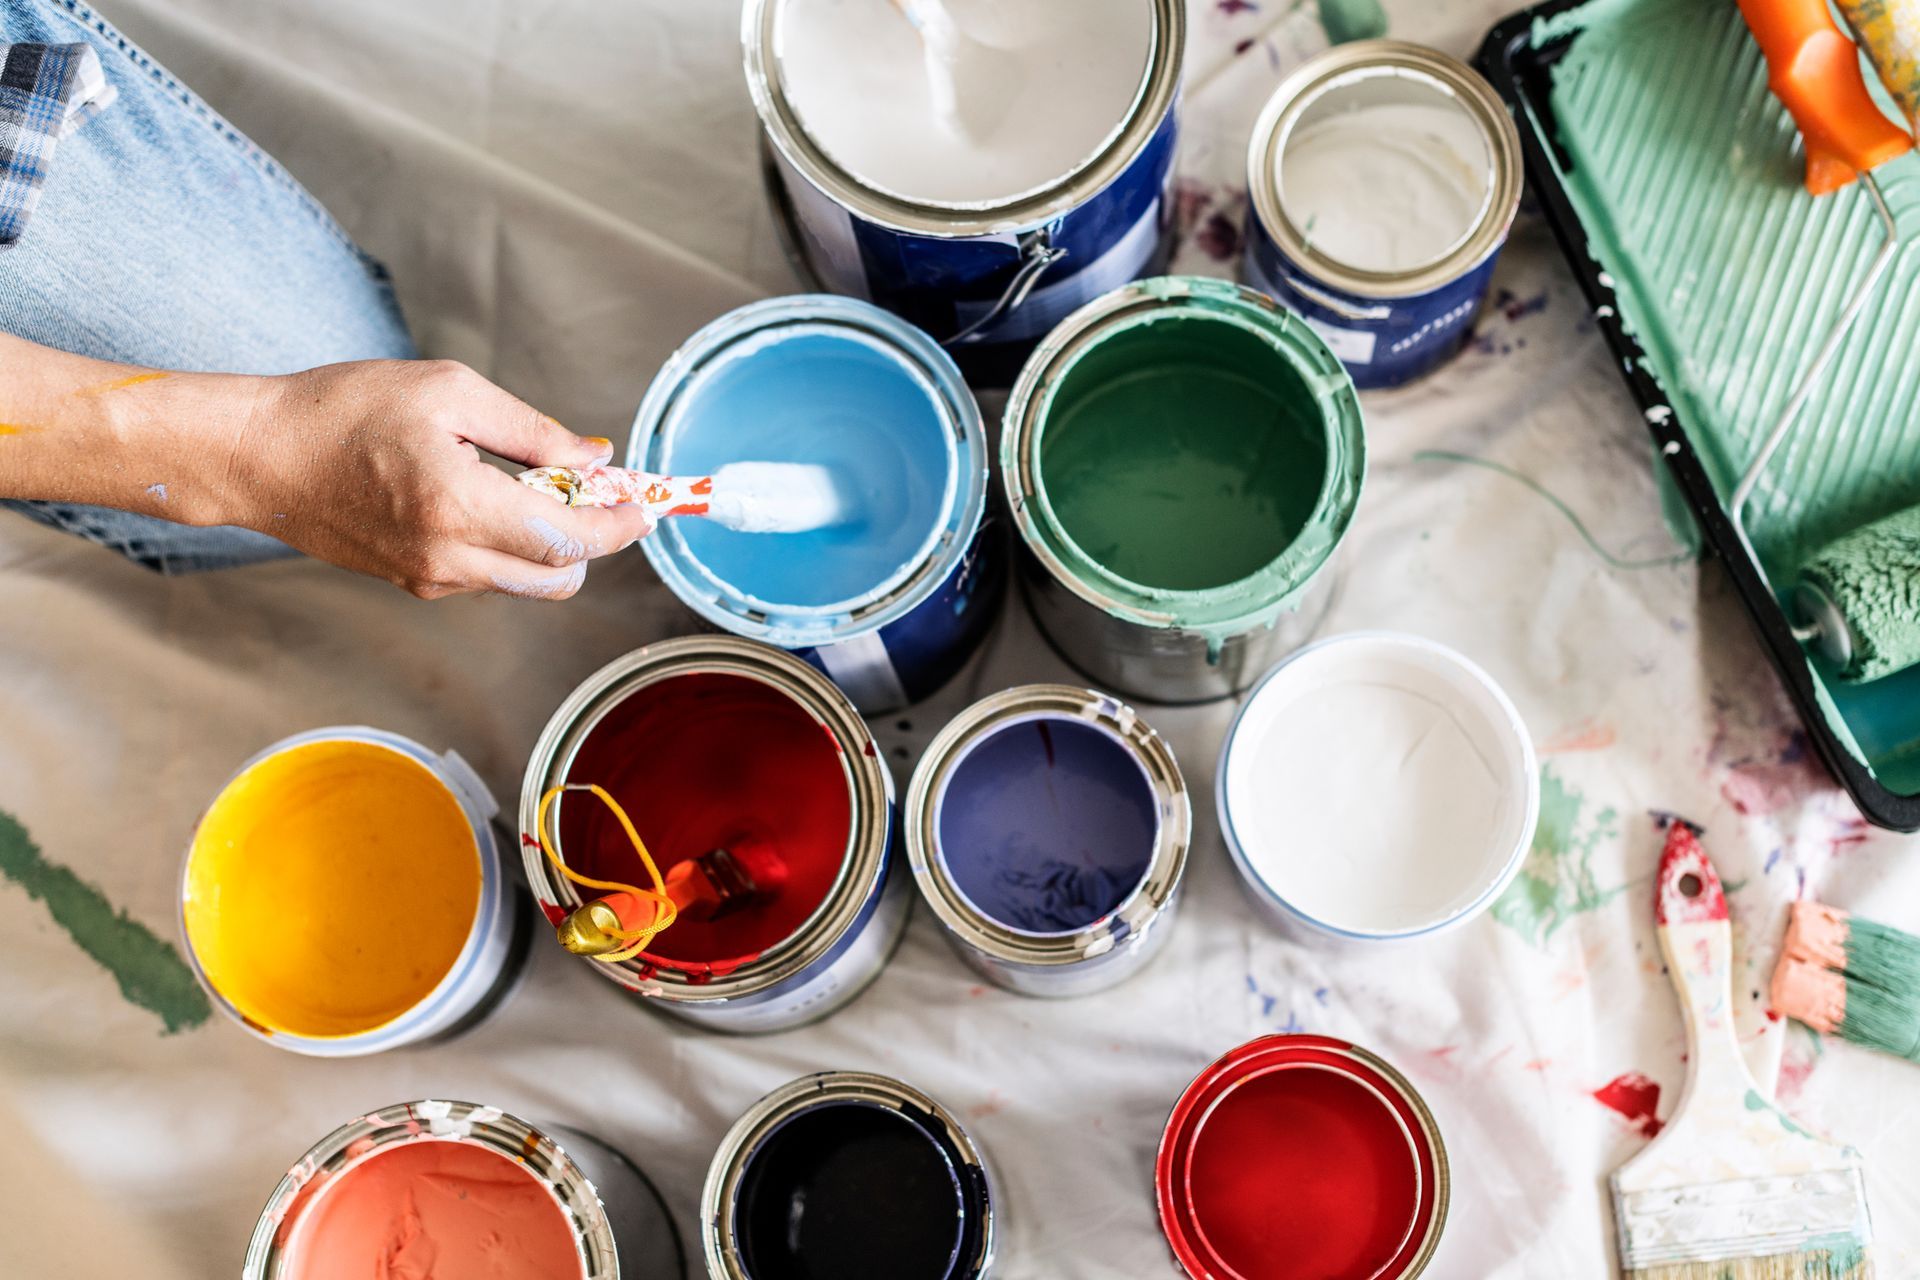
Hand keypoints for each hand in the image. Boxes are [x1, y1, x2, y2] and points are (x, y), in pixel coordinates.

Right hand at [232, 360, 655, 598]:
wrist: (258, 455)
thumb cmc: (343, 409)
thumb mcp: (450, 392)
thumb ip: (533, 431)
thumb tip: (595, 458)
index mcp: (461, 507)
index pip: (570, 540)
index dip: (618, 525)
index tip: (642, 503)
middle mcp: (448, 558)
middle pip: (559, 578)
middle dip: (591, 539)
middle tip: (591, 487)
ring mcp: (429, 579)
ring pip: (525, 580)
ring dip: (549, 541)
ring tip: (531, 481)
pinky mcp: (414, 582)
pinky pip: (487, 574)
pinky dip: (510, 545)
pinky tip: (489, 496)